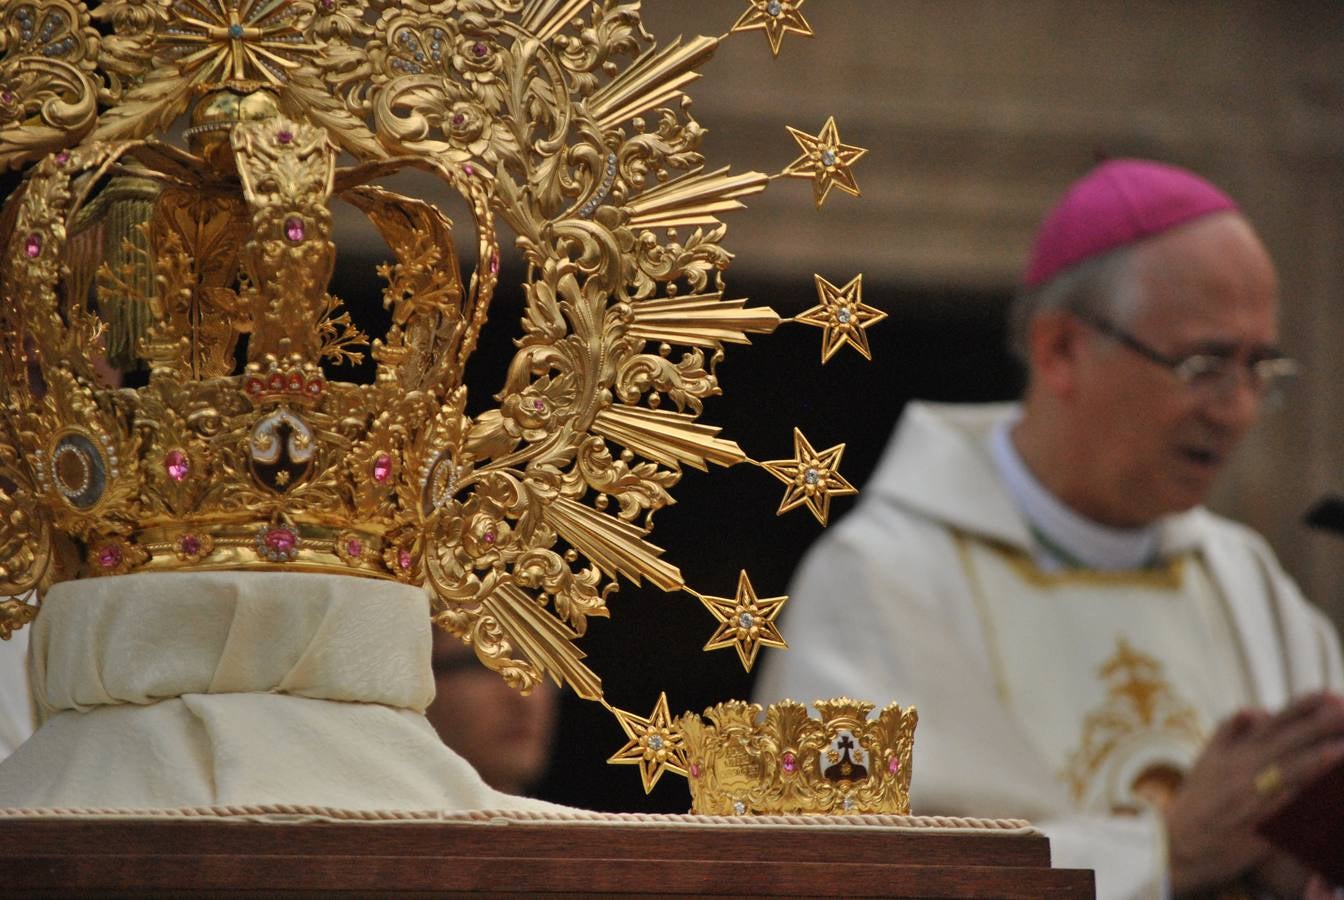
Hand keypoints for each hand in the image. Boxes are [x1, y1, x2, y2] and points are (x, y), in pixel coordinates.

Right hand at [1164, 693, 1343, 895]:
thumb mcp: (1205, 760)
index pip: (1272, 723)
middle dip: (1320, 728)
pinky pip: (1290, 815)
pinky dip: (1308, 805)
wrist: (1177, 844)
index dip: (1301, 709)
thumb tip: (1256, 710)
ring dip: (1319, 762)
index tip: (1329, 695)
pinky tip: (1328, 797)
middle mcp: (1244, 772)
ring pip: (1291, 777)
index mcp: (1234, 754)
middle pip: (1288, 744)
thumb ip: (1228, 732)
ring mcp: (1252, 800)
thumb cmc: (1195, 802)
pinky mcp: (1260, 830)